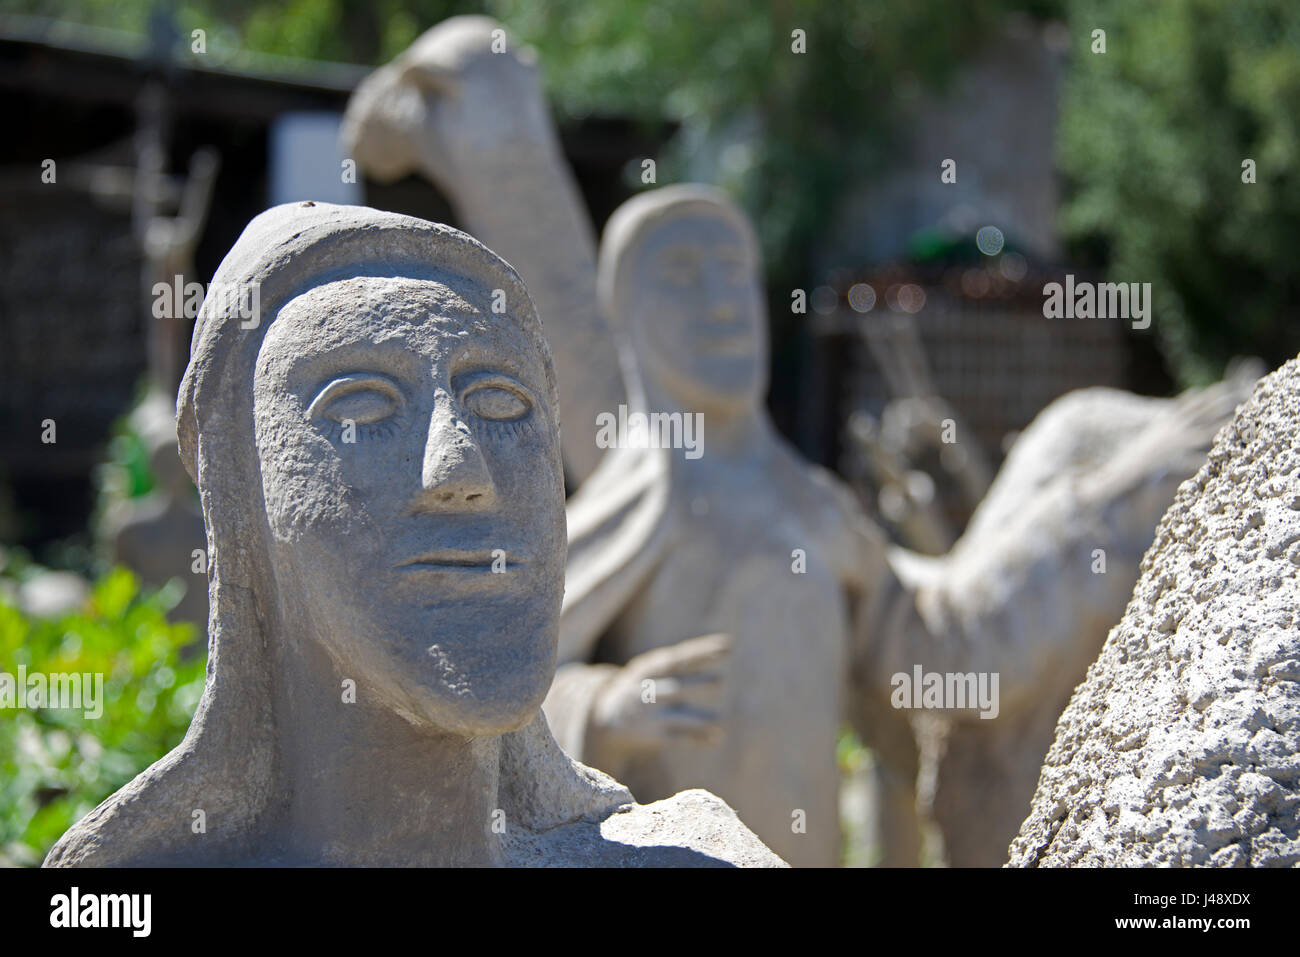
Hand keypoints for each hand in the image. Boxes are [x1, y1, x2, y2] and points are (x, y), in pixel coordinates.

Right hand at [587, 633, 731, 757]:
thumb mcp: (652, 667)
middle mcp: (649, 690)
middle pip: (675, 687)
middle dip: (696, 684)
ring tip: (720, 723)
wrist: (605, 715)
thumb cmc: (641, 685)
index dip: (702, 651)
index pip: (679, 658)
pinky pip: (677, 737)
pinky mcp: (652, 734)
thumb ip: (681, 661)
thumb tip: (724, 647)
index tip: (727, 646)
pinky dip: (697, 738)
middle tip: (720, 681)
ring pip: (677, 716)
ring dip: (699, 720)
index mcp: (650, 668)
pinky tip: (716, 737)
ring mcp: (650, 713)